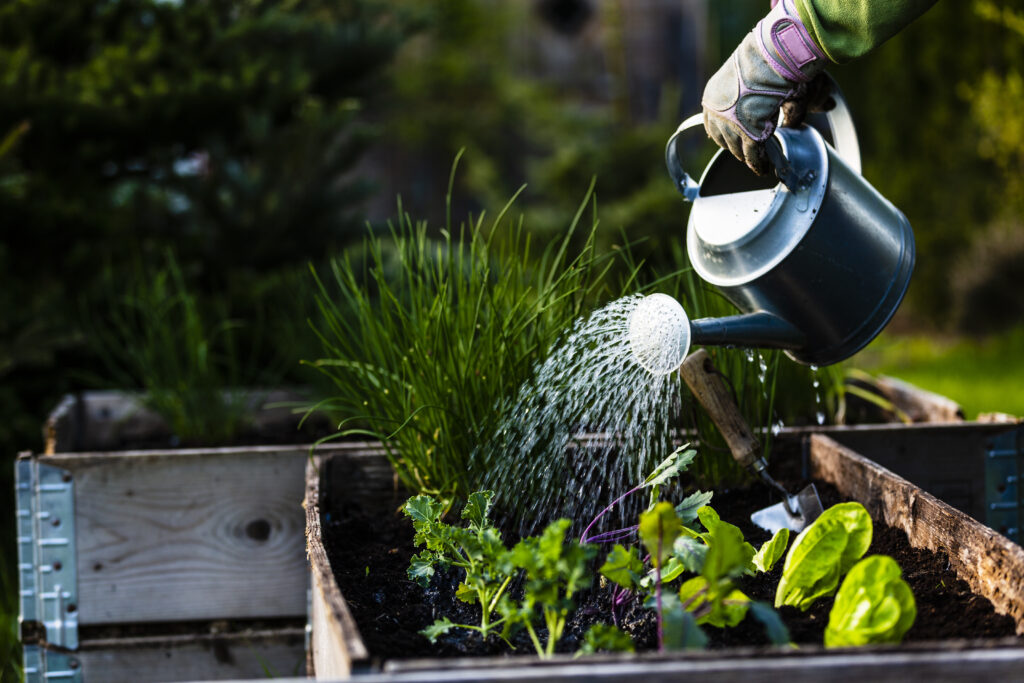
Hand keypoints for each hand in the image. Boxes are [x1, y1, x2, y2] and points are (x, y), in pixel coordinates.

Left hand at [702, 0, 828, 174]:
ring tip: (758, 162)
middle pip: (724, 138)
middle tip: (748, 153)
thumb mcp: (760, 77)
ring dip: (748, 155)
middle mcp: (717, 109)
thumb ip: (761, 94)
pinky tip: (762, 168)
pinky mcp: (745, 133)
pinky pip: (752, 154)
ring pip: (737, 148)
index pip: (715, 123)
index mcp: (715, 94)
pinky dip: (758, 163)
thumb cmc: (772, 59)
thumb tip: (811, 103)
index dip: (728, 134)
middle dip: (736, 146)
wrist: (774, 55)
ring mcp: (729, 122)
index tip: (736, 140)